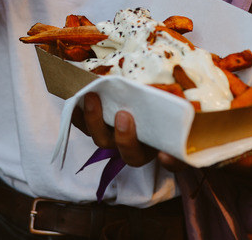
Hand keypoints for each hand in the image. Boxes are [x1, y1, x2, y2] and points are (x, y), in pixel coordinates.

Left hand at [72, 92, 187, 171]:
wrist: (139, 92)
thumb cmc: (161, 99)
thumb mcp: (173, 97)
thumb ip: (175, 97)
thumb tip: (172, 90)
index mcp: (164, 142)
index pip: (174, 161)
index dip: (171, 162)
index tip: (165, 155)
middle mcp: (139, 147)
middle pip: (131, 156)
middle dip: (125, 138)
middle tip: (123, 115)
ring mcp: (116, 140)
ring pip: (104, 142)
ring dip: (96, 122)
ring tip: (93, 99)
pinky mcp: (98, 128)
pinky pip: (85, 129)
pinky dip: (78, 117)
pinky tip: (76, 102)